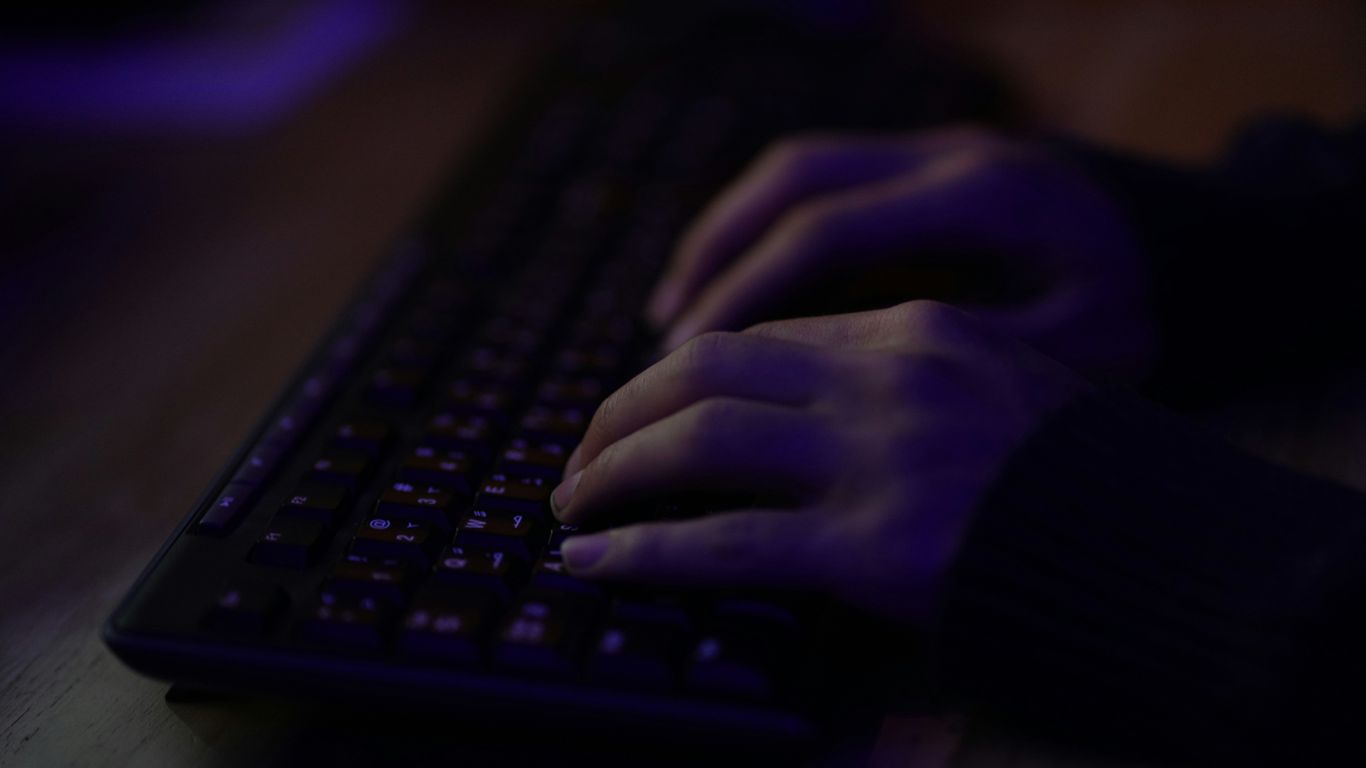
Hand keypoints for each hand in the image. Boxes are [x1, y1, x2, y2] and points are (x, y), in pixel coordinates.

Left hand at [551, 301, 1085, 624]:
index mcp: (915, 330)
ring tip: (573, 505)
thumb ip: (896, 382)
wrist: (1168, 555)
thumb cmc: (1078, 481)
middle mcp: (888, 378)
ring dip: (615, 472)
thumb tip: (786, 411)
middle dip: (623, 411)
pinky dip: (646, 549)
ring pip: (700, 442)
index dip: (679, 378)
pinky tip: (597, 561)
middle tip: (582, 454)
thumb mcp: (991, 389)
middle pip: (706, 369)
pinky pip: (727, 542)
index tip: (645, 412)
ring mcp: (881, 459)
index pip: (758, 338)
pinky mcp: (878, 547)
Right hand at [646, 129, 1154, 382]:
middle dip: (714, 257)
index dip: (747, 292)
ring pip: (796, 170)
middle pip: (793, 181)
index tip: (692, 358)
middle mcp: (949, 155)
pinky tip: (737, 293)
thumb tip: (839, 397)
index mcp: (983, 199)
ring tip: (674, 319)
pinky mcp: (926, 167)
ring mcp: (934, 150)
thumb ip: (971, 361)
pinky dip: (764, 233)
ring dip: (726, 237)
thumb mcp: (1083, 352)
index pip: (828, 232)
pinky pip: (821, 184)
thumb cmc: (1141, 314)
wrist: (1193, 248)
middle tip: (662, 343)